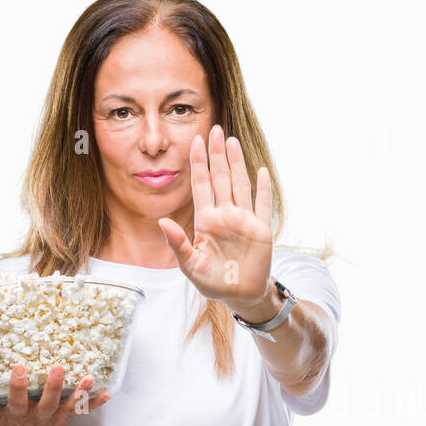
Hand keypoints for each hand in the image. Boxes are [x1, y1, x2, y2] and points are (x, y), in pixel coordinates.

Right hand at [0, 364, 110, 425]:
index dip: (17, 387)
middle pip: (48, 404)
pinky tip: (108, 393)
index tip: (18, 367)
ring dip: (81, 394)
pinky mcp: (67, 418)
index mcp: (17, 416)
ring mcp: (55, 419)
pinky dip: (96, 404)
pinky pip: (84, 411)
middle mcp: (39, 418)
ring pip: (70, 407)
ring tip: (90, 379)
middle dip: (54, 387)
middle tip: (58, 367)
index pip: (17, 402)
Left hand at [157, 123, 274, 315]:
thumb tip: (162, 222)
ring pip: (239, 185)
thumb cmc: (213, 282)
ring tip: (231, 141)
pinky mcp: (261, 230)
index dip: (198, 163)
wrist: (240, 295)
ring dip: (236, 163)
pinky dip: (263, 189)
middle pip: (220, 178)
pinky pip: (262, 205)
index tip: (195, 141)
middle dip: (216, 155)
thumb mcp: (190, 266)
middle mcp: (225, 215)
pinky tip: (261, 170)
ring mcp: (244, 220)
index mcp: (206, 220)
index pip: (201, 186)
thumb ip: (177, 244)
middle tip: (214, 130)